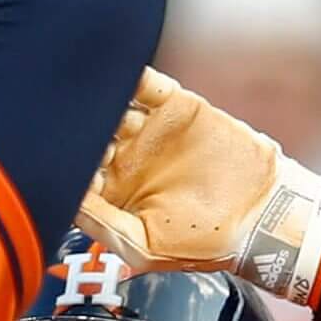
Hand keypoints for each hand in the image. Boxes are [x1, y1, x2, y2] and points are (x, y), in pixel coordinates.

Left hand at [75, 69, 320, 305]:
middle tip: (67, 124)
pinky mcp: (175, 108)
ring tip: (85, 96)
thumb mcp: (142, 245)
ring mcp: (148, 130)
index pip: (72, 168)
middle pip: (86, 131)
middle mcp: (124, 156)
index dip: (62, 162)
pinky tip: (118, 74)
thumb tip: (63, 200)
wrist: (262, 218)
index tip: (58, 160)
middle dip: (74, 127)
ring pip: (110, 105)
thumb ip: (100, 222)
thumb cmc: (202, 243)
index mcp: (110, 190)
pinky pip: (146, 86)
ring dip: (97, 100)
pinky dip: (131, 76)